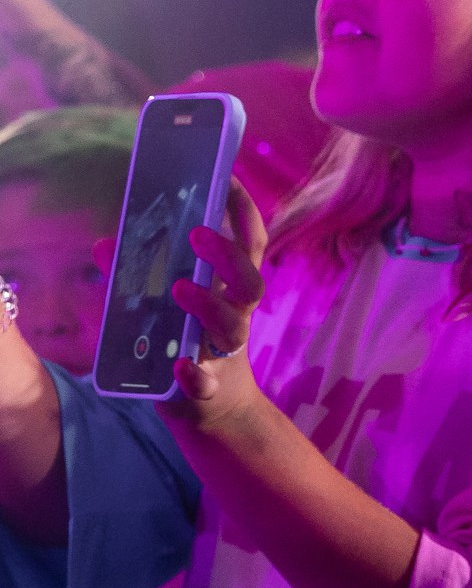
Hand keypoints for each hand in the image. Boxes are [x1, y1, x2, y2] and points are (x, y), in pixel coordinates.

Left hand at [162, 180, 271, 436]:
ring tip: (179, 289)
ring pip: (231, 328)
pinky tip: (179, 365)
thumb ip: (141, 274)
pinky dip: (194, 374)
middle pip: (250, 282)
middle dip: (228, 257)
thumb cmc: (190, 341)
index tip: (227, 178)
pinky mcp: (207, 388)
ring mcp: (224, 352)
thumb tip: (106, 244)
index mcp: (230, 290)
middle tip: (197, 234)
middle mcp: (236, 316)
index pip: (250, 245)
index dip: (243, 212)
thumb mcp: (169, 303)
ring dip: (208, 305)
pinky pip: (205, 381)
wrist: (215, 409)